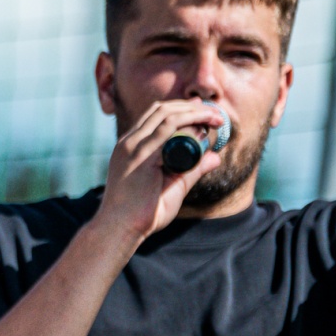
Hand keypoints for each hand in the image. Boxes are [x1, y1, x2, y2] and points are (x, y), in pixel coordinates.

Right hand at [96, 98, 225, 242]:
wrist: (120, 229)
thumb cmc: (142, 214)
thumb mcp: (173, 186)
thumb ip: (192, 170)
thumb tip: (215, 157)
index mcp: (130, 147)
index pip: (155, 116)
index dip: (181, 109)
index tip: (205, 114)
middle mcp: (128, 142)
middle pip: (161, 109)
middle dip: (191, 107)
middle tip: (215, 114)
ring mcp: (132, 147)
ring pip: (167, 114)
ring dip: (195, 111)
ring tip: (216, 117)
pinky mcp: (140, 155)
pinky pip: (168, 128)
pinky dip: (190, 121)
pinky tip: (206, 123)